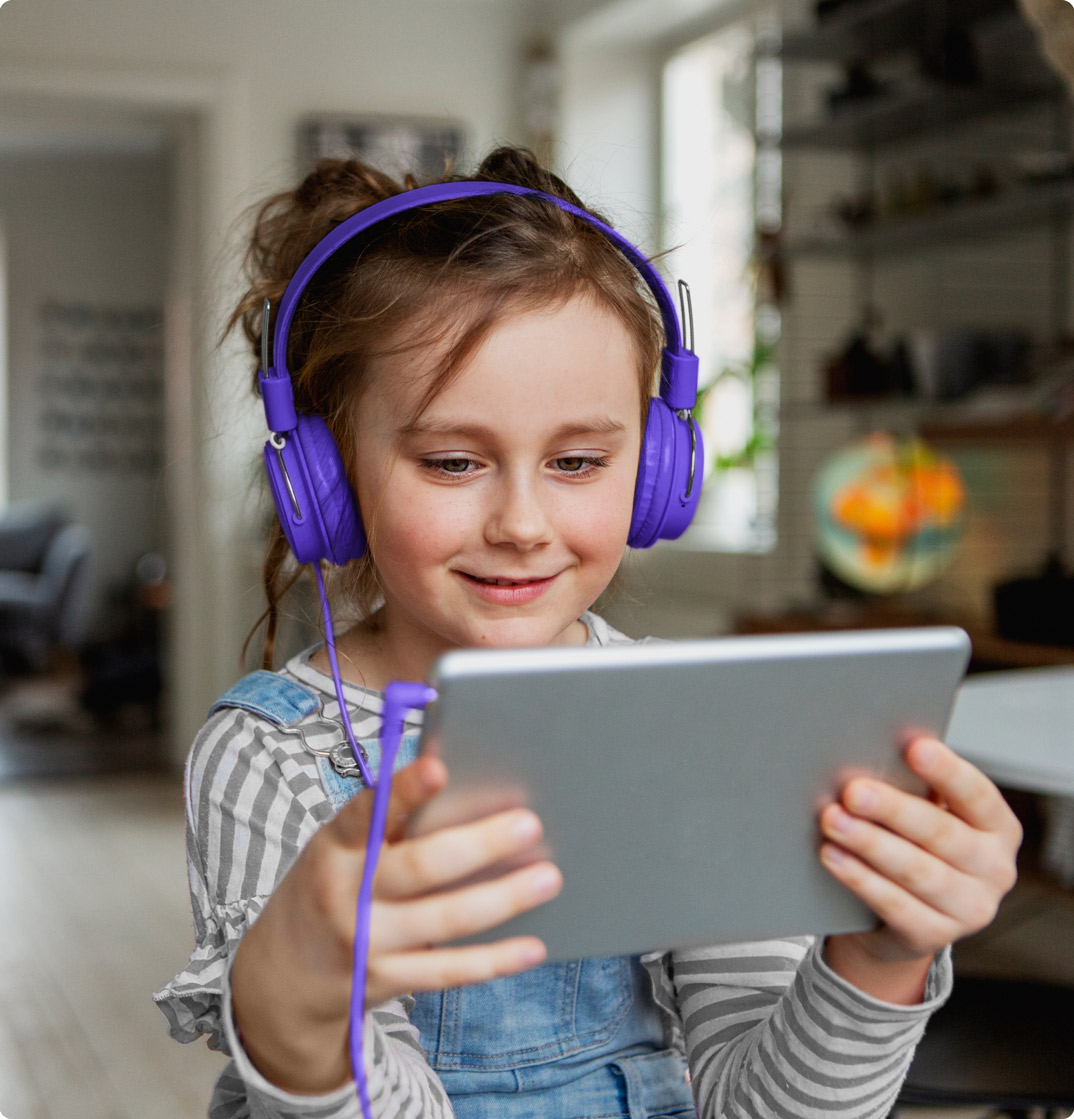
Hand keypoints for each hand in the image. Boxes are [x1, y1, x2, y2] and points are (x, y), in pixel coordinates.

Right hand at [231, 755, 561, 1093]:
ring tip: (548, 878)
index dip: (404, 792)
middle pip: (421, 868)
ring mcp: (365, 942)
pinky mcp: (385, 980)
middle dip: (479, 845)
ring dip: (503, 899)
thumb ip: (386, 820)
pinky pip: (447, 971)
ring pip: (444, 919)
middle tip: (529, 825)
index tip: (439, 767)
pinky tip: (533, 947)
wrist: (279, 974)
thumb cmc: (330, 884)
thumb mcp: (340, 847)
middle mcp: (346, 893)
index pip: (368, 813)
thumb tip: (454, 775)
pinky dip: (494, 960)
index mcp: (335, 846)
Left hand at [818, 737, 1021, 1001]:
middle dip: (893, 809)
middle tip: (853, 790)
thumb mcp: (925, 813)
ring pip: (916, 871)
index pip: (977, 795)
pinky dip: (860, 878)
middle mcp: (994, 869)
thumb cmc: (913, 843)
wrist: (904, 917)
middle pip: (940, 834)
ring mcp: (969, 909)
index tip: (914, 747)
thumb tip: (870, 750)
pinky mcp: (934, 936)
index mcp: (997, 828)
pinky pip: (894, 906)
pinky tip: (833, 856)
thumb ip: (912, 787)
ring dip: (869, 843)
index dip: (947, 772)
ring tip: (833, 820)